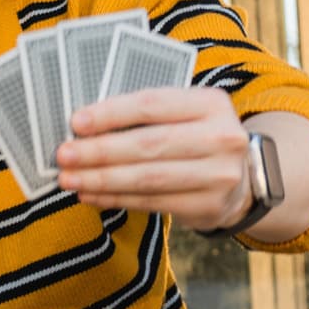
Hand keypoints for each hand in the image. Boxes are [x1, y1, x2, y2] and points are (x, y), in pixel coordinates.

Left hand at [54, 85, 253, 227]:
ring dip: (102, 179)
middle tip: (64, 155)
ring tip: (70, 179)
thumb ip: (146, 114)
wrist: (244, 177)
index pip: (152, 104)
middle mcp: (222, 137)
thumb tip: (85, 125)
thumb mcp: (186, 113)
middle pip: (148, 144)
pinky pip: (152, 202)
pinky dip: (116, 199)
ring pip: (148, 178)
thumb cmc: (198, 137)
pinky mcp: (210, 206)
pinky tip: (92, 194)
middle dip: (99, 151)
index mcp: (211, 103)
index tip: (76, 123)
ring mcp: (219, 175)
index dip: (111, 113)